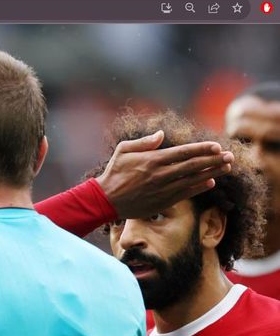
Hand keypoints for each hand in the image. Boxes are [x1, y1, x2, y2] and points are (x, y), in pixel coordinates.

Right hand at [96, 130, 233, 217]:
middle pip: (193, 165)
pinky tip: (210, 182)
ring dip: (212, 173)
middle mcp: (160, 174)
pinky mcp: (162, 202)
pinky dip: (198, 187)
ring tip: (227, 167)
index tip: (216, 146)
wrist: (106, 200)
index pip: (183, 153)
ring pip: (193, 179)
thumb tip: (162, 134)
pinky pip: (185, 193)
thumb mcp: (123, 151)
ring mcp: (163, 189)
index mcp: (152, 160)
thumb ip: (144, 142)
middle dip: (213, 160)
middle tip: (230, 156)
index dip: (202, 149)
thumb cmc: (114, 173)